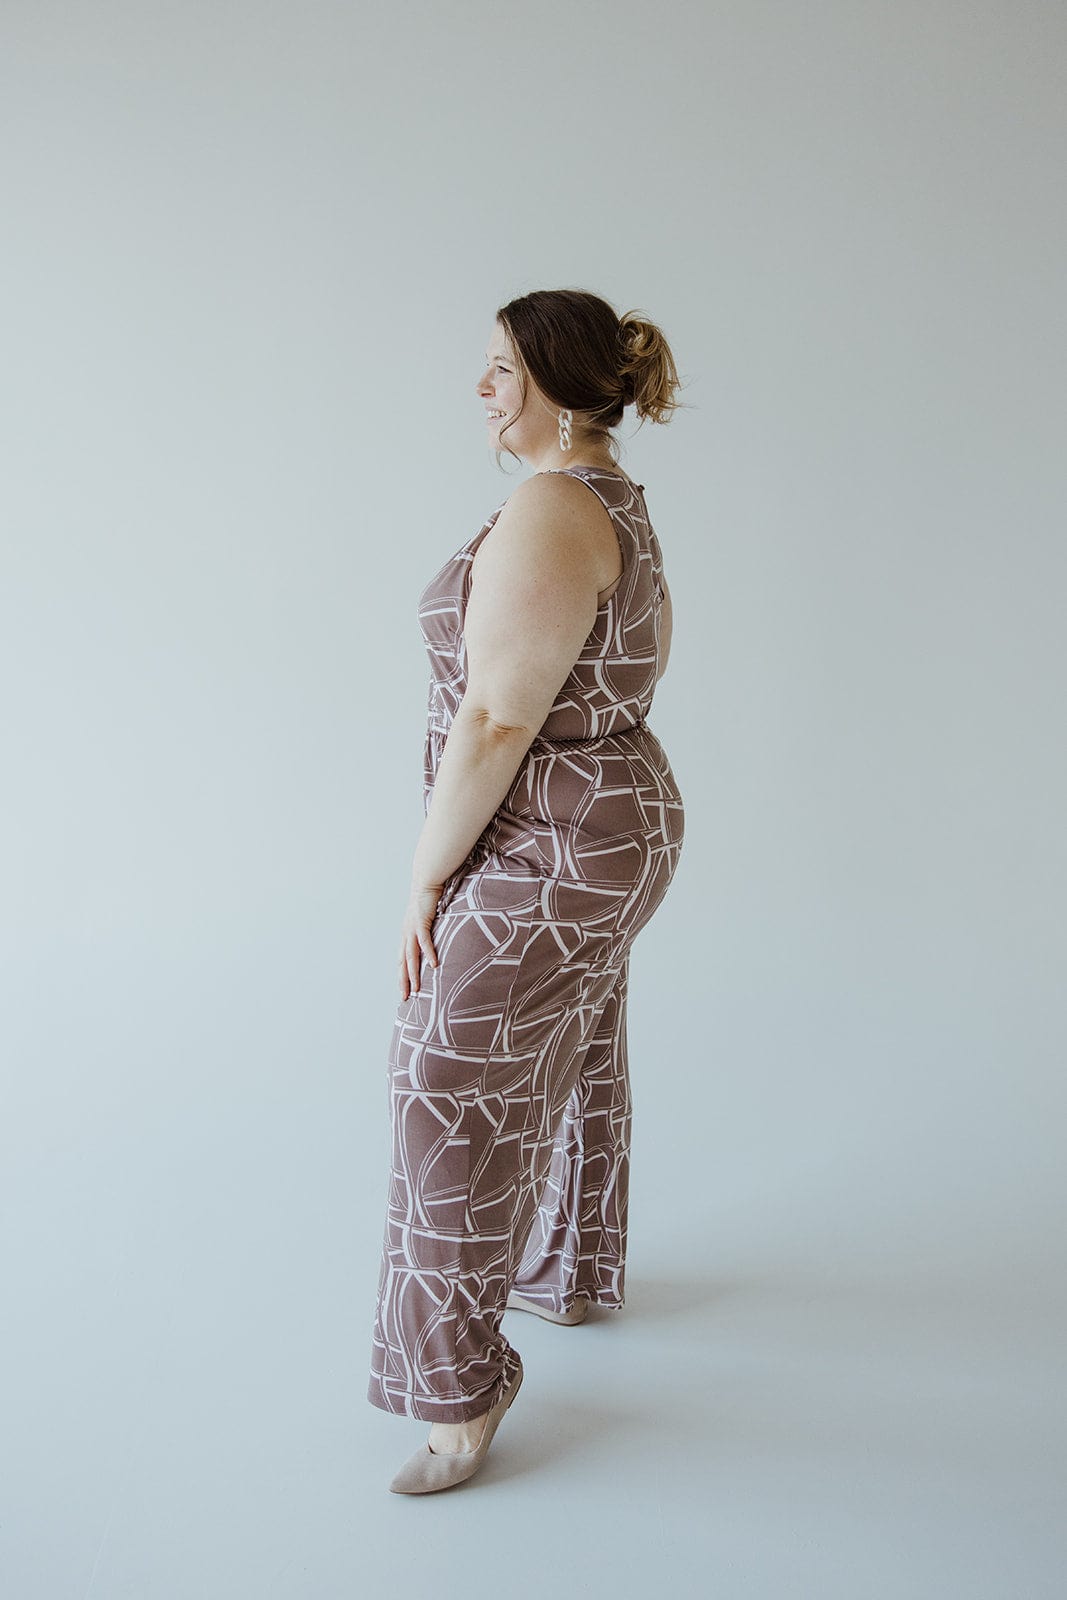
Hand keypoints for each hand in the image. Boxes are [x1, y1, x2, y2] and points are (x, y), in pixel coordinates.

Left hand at [398, 882, 443, 1000]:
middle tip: (405, 998)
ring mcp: (412, 929)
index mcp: (407, 935)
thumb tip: (435, 944)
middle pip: (403, 962)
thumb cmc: (428, 900)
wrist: (426, 881)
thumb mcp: (427, 920)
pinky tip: (434, 965)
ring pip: (411, 956)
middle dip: (403, 981)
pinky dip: (429, 954)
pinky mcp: (421, 922)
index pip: (402, 960)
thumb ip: (429, 932)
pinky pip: (424, 942)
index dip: (402, 976)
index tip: (405, 991)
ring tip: (417, 989)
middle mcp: (406, 934)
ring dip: (413, 973)